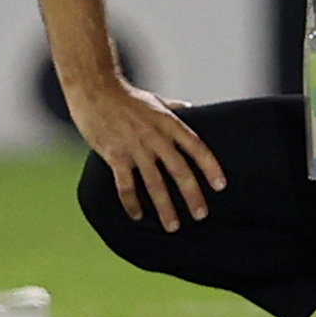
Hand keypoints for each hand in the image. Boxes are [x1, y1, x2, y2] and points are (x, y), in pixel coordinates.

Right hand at [71, 81, 224, 231]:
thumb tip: (192, 110)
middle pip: (179, 170)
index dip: (210, 166)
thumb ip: (174, 108)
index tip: (221, 186)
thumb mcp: (155, 100)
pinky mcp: (115, 156)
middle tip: (201, 215)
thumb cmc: (126, 96)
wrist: (94, 89)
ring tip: (173, 226)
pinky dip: (132, 203)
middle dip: (192, 195)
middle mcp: (155, 136)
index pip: (196, 147)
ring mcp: (135, 147)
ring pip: (154, 183)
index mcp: (169, 122)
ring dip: (165, 208)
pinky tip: (138, 215)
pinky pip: (126, 186)